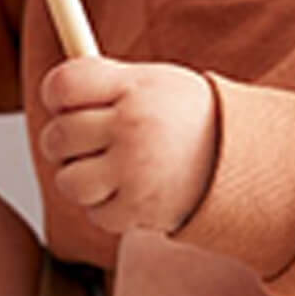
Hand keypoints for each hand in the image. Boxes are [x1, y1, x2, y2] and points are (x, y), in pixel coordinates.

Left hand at [39, 58, 217, 234]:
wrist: (241, 161)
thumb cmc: (187, 119)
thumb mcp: (152, 82)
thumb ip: (105, 82)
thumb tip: (53, 92)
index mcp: (134, 87)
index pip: (63, 86)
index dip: (55, 96)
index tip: (66, 104)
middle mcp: (133, 126)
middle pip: (59, 136)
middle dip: (64, 143)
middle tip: (86, 143)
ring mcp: (136, 171)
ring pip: (69, 182)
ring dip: (81, 180)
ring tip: (107, 171)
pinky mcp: (141, 209)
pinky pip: (96, 213)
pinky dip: (108, 208)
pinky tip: (130, 192)